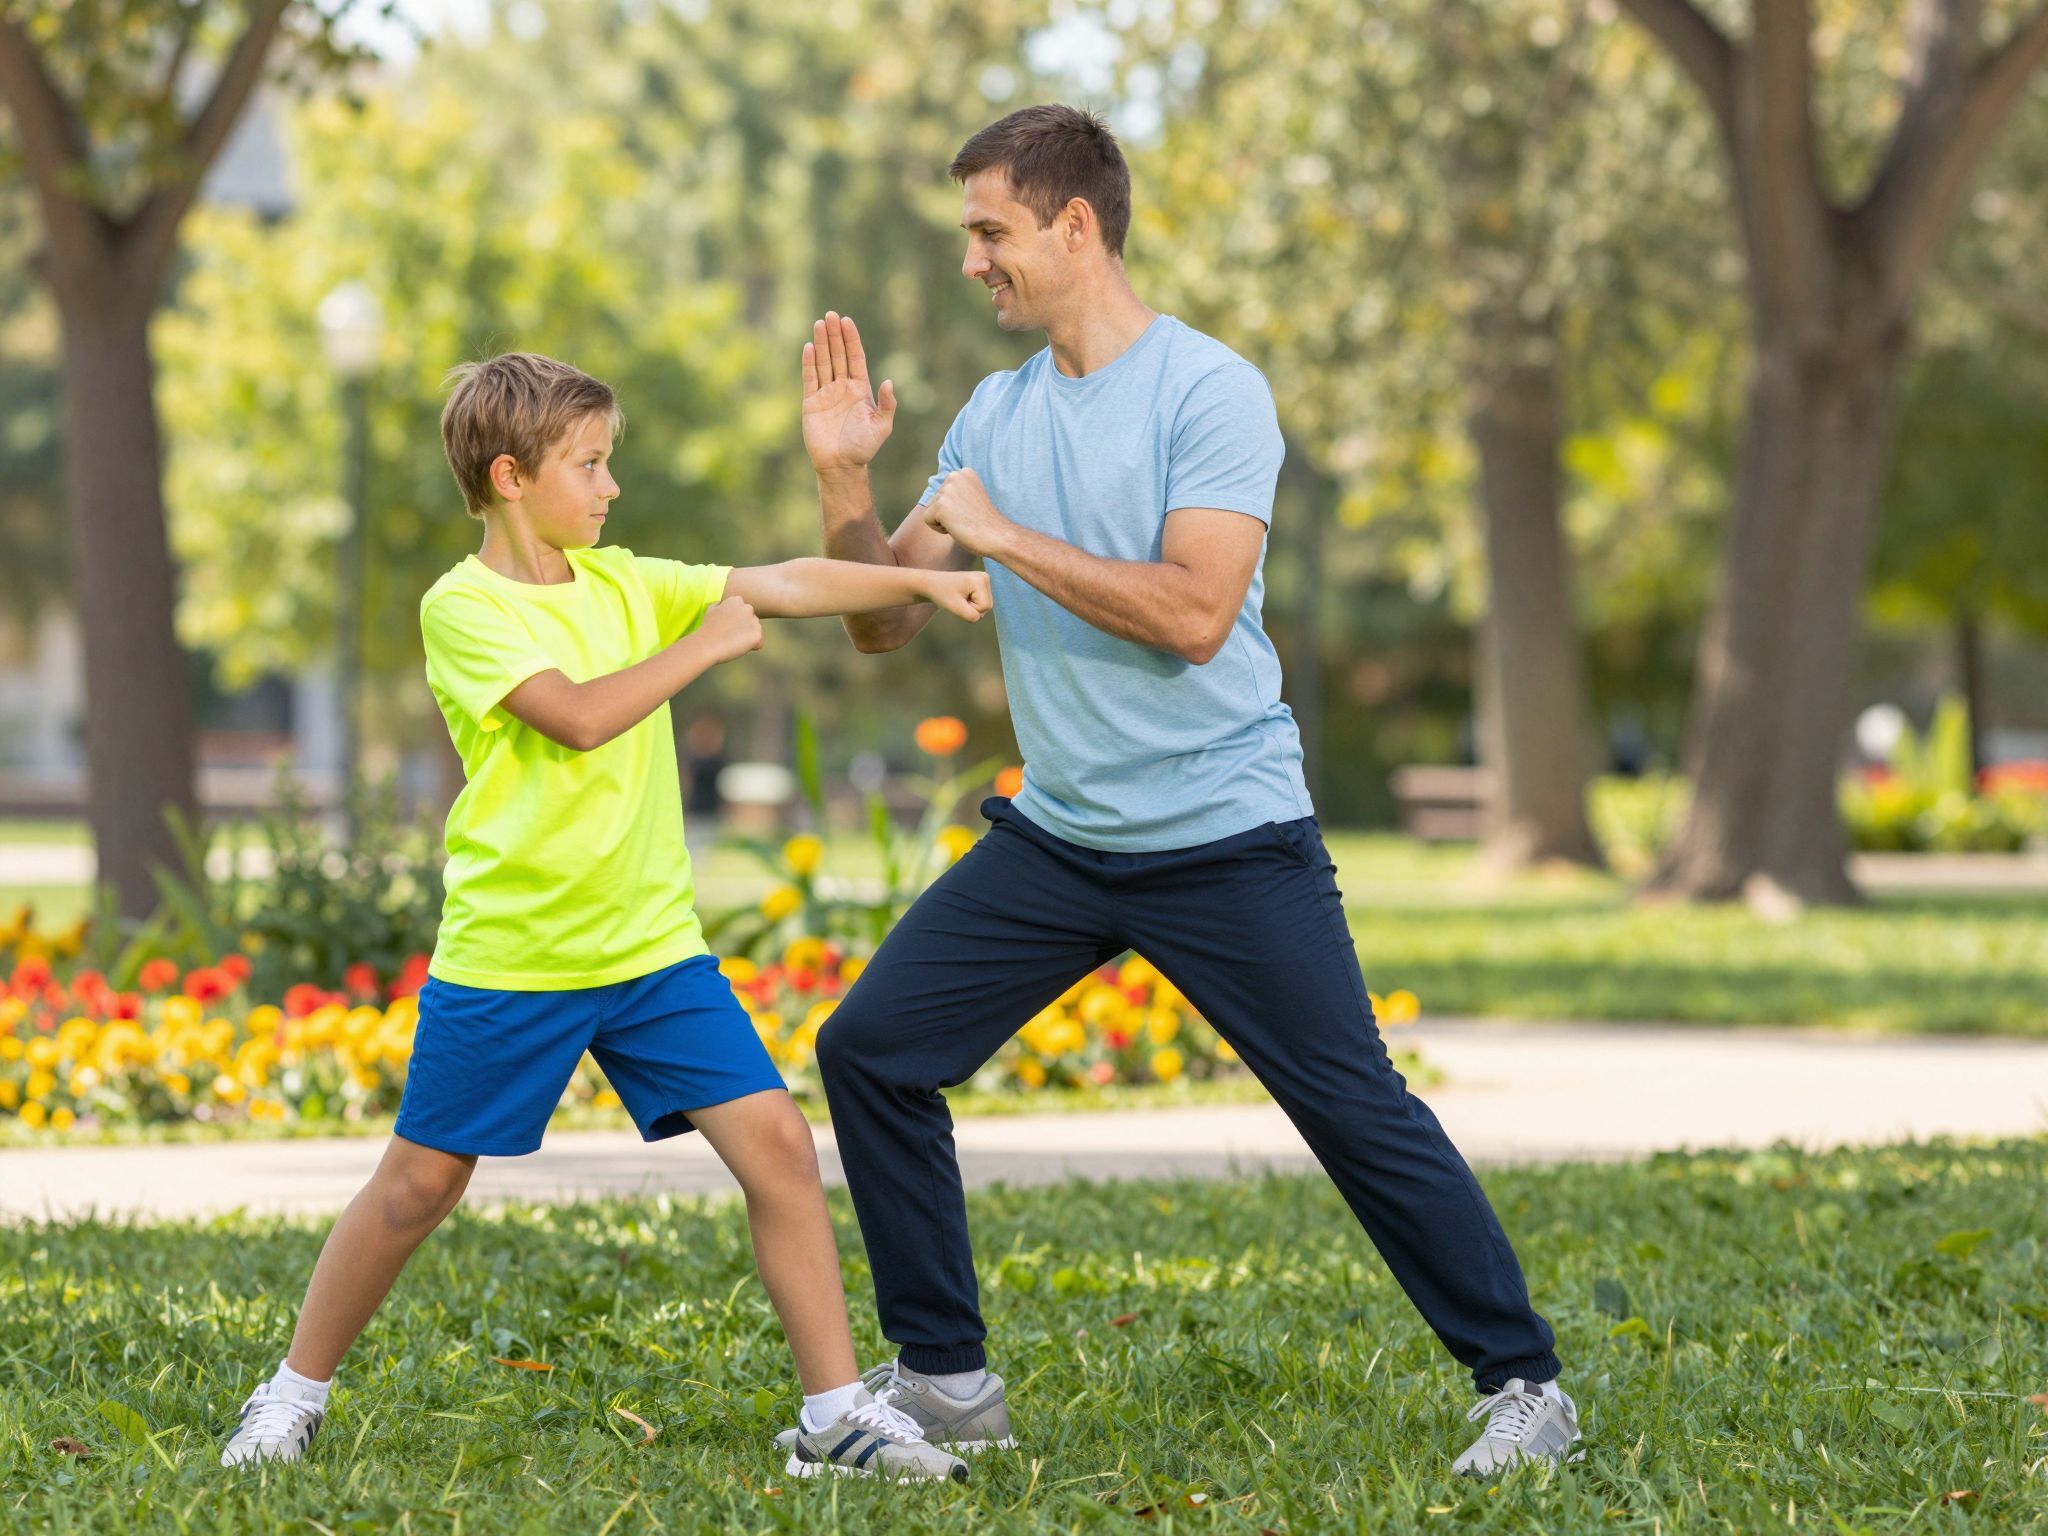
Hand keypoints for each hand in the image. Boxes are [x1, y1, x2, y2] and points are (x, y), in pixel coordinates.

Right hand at [695, 596, 763, 663]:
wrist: (706, 645)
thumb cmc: (707, 630)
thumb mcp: (711, 610)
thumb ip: (721, 605)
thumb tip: (724, 604)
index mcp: (737, 600)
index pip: (744, 613)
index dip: (736, 622)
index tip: (725, 626)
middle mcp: (748, 608)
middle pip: (752, 621)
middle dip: (744, 629)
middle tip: (729, 635)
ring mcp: (754, 621)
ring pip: (756, 632)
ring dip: (748, 638)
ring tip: (732, 641)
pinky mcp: (757, 635)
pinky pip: (759, 644)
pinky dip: (752, 648)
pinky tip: (738, 646)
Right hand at [802, 312, 895, 472]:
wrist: (841, 466)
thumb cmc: (863, 448)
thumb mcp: (882, 427)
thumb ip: (887, 405)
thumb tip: (888, 382)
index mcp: (860, 390)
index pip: (855, 358)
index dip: (851, 339)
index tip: (847, 321)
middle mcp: (842, 388)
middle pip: (838, 355)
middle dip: (835, 335)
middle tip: (831, 315)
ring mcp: (826, 394)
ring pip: (823, 362)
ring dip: (822, 343)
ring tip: (819, 323)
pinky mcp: (811, 402)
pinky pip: (809, 378)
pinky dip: (809, 363)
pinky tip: (809, 347)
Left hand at [922, 468, 1011, 558]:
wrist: (998, 535)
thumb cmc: (986, 522)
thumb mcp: (972, 497)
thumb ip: (957, 492)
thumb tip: (940, 497)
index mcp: (964, 472)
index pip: (944, 492)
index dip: (955, 507)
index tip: (971, 510)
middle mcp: (954, 476)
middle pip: (935, 499)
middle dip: (947, 513)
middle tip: (968, 518)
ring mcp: (947, 490)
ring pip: (931, 510)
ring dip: (944, 521)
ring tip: (964, 522)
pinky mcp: (940, 505)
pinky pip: (928, 520)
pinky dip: (940, 529)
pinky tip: (958, 527)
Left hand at [922, 569, 993, 622]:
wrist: (931, 584)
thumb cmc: (941, 594)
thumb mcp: (956, 608)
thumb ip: (972, 616)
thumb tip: (981, 616)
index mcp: (981, 580)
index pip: (985, 607)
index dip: (971, 609)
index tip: (958, 601)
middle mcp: (985, 577)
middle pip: (987, 606)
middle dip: (972, 608)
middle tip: (958, 601)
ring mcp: (983, 580)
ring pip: (985, 606)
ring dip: (971, 607)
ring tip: (959, 598)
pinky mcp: (980, 584)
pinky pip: (981, 602)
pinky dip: (971, 604)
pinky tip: (962, 597)